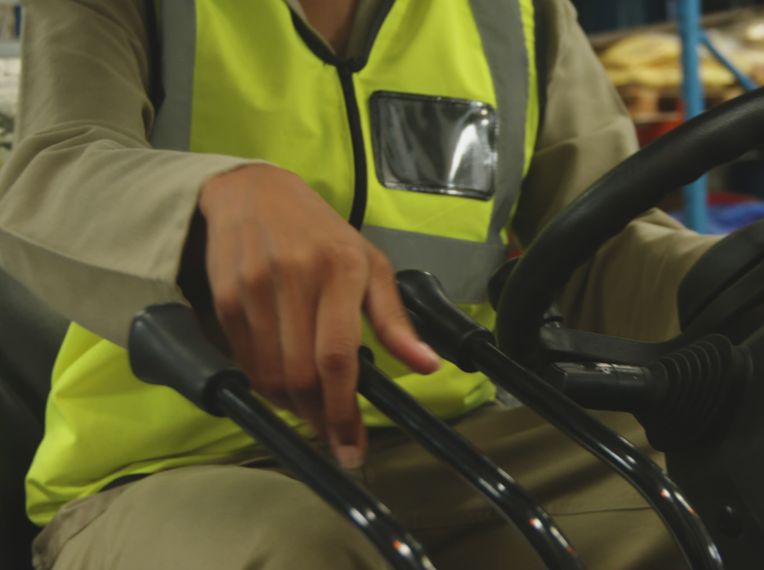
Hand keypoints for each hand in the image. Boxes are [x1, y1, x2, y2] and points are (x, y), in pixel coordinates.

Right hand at [198, 164, 440, 466]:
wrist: (254, 192)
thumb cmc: (322, 234)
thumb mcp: (371, 265)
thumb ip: (395, 320)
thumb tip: (428, 366)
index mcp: (341, 270)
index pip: (337, 355)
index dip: (343, 408)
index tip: (351, 445)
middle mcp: (296, 278)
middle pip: (300, 374)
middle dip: (318, 416)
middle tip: (332, 434)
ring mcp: (254, 287)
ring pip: (268, 374)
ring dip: (290, 406)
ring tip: (310, 410)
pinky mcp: (224, 296)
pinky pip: (243, 361)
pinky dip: (263, 385)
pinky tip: (281, 385)